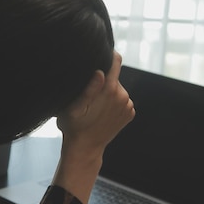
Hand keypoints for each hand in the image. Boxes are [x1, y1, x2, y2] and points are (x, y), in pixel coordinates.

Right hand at [54, 52, 134, 203]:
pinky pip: (122, 100)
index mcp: (110, 89)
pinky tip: (102, 112)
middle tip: (88, 93)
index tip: (98, 55)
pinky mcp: (130, 114)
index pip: (115, 61)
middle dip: (103, 80)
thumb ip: (88, 89)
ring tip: (94, 106)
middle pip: (115, 76)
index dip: (108, 54)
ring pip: (118, 89)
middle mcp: (124, 96)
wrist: (85, 148)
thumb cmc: (74, 126)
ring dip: (108, 92)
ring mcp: (128, 106)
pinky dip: (113, 103)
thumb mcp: (74, 107)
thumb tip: (100, 72)